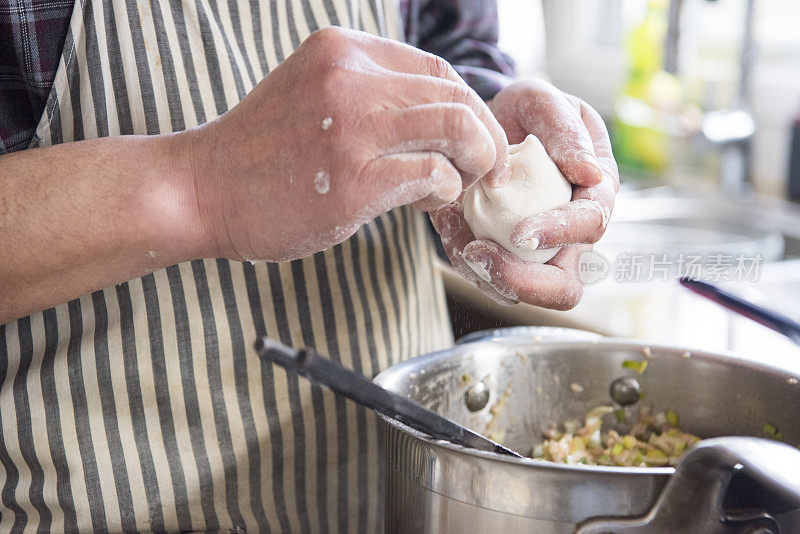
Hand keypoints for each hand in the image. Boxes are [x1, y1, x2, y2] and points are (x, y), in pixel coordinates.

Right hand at [179, 26, 508, 261]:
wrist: (200, 190)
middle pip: (455, 93)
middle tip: (488, 166)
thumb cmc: (258, 154)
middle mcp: (349, 78)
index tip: (472, 137)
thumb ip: (366, 95)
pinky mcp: (354, 180)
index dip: (467, 104)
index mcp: (341, 51)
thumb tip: (431, 121)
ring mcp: (351, 128)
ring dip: (478, 158)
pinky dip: (446, 190)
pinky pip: (432, 175)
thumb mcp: (310, 94)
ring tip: (469, 182)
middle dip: (485, 134)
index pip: (435, 68)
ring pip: (456, 126)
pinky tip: (431, 203)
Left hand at [431, 79, 618, 308]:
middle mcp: (570, 233)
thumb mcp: (543, 103)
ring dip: (481, 273)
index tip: (520, 233)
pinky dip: (459, 255)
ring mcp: (536, 252)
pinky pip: (483, 277)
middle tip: (480, 255)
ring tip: (453, 231)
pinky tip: (446, 221)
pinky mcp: (500, 256)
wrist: (486, 122)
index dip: (558, 234)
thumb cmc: (524, 111)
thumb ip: (566, 133)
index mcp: (593, 194)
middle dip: (524, 282)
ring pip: (518, 293)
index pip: (590, 226)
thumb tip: (591, 174)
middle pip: (564, 287)